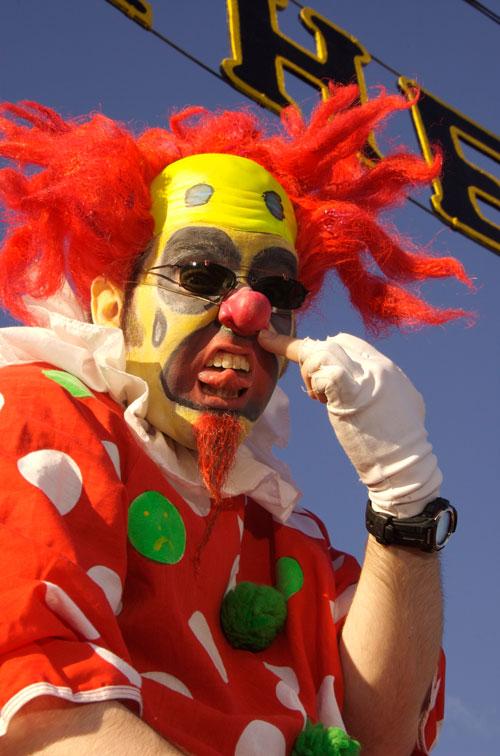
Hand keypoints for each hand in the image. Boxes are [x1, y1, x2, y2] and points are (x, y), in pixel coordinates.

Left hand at [258, 329, 441, 516]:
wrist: (406, 465)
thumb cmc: (399, 442)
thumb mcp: (397, 401)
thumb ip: (377, 385)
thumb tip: (358, 381)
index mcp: (384, 366)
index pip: (347, 342)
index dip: (325, 350)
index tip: (313, 367)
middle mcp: (375, 366)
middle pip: (332, 342)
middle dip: (312, 360)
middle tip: (313, 389)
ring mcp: (364, 379)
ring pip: (323, 351)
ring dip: (309, 373)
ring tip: (316, 398)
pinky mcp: (352, 396)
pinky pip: (325, 373)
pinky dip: (314, 382)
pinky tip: (319, 400)